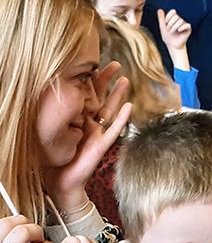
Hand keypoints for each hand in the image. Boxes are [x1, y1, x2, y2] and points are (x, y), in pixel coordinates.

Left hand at [44, 62, 131, 211]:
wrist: (59, 180)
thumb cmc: (52, 158)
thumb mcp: (50, 129)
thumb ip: (57, 113)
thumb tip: (59, 91)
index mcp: (75, 117)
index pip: (83, 94)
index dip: (90, 79)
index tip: (94, 63)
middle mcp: (87, 123)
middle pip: (100, 97)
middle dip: (107, 81)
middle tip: (115, 64)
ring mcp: (96, 133)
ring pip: (109, 110)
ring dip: (118, 95)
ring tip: (125, 80)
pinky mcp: (101, 145)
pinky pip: (114, 130)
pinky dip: (121, 119)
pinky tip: (129, 107)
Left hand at [158, 9, 191, 51]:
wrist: (172, 45)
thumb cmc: (167, 36)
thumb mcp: (162, 27)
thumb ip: (161, 18)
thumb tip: (159, 9)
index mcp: (174, 18)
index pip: (173, 12)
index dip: (168, 16)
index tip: (165, 22)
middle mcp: (179, 20)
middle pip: (176, 16)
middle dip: (170, 23)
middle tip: (168, 30)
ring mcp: (184, 24)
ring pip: (180, 21)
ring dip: (174, 27)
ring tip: (172, 32)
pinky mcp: (188, 29)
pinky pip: (187, 25)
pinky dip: (182, 27)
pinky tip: (179, 31)